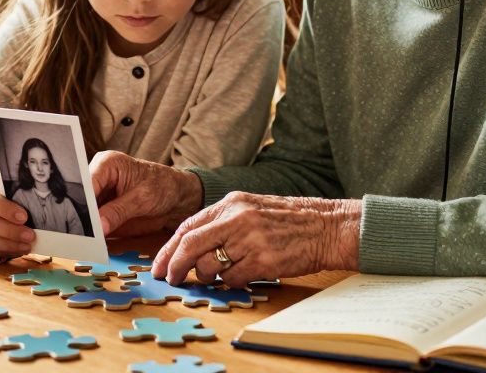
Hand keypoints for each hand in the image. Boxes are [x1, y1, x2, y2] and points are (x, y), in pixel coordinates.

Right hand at [90, 151, 202, 236]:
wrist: (175, 199)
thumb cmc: (163, 187)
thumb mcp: (142, 198)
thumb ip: (118, 211)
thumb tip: (98, 226)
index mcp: (107, 163)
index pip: (87, 183)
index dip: (82, 202)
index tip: (82, 221)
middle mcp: (99, 178)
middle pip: (81, 198)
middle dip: (80, 216)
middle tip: (79, 236)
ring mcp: (99, 196)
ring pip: (83, 213)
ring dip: (83, 228)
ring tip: (82, 242)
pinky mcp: (102, 211)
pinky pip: (92, 224)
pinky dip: (91, 234)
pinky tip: (89, 244)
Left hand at [153, 192, 361, 286]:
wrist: (326, 226)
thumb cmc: (288, 220)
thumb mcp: (251, 207)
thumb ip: (222, 222)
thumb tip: (189, 246)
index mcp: (232, 202)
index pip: (188, 226)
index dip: (169, 249)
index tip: (159, 265)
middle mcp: (237, 218)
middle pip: (190, 246)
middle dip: (175, 265)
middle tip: (169, 278)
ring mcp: (250, 240)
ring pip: (210, 266)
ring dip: (209, 276)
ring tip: (221, 273)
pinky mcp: (263, 261)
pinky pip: (233, 279)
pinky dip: (232, 282)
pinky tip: (245, 273)